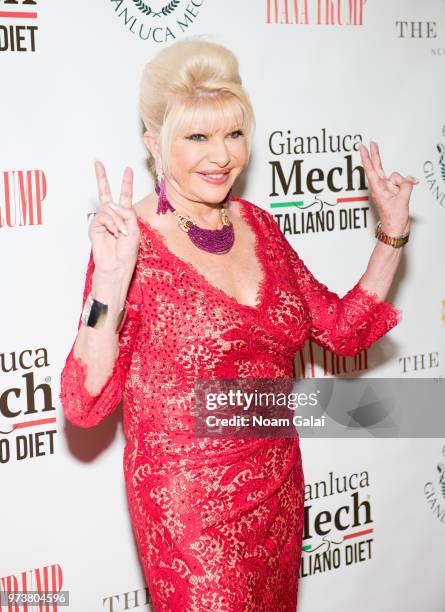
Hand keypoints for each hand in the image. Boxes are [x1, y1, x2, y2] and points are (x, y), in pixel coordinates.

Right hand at [88, 161, 139, 276]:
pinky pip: (104, 216)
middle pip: (105, 193)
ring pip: (109, 208)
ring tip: (122, 234)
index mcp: (124, 216)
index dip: (126, 183)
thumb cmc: (127, 252)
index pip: (124, 196)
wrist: (117, 266)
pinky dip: (112, 224)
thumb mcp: (134, 229)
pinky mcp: (94, 226)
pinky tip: (115, 234)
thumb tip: (112, 204)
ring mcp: (102, 221)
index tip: (128, 170)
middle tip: (97, 162)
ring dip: (119, 221)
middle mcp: (112, 216)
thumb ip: (127, 214)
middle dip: (102, 177)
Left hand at [359, 140, 417, 235]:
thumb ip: (405, 185)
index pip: (371, 169)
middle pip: (378, 167)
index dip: (367, 157)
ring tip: (402, 195)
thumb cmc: (393, 219)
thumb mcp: (401, 200)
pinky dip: (407, 183)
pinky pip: (401, 182)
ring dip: (402, 182)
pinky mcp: (393, 192)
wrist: (395, 230)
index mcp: (377, 189)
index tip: (362, 147)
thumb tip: (408, 179)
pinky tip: (413, 184)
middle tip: (371, 142)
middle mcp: (380, 188)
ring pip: (395, 177)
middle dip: (375, 155)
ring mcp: (387, 190)